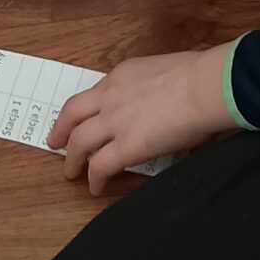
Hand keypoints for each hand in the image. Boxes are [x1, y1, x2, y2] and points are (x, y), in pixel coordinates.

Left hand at [49, 47, 235, 191]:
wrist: (204, 87)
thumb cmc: (198, 76)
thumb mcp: (166, 72)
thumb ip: (155, 87)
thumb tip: (166, 101)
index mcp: (123, 75)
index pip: (95, 93)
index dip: (85, 109)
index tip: (82, 118)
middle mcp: (111, 96)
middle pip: (72, 113)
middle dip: (61, 129)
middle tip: (55, 142)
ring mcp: (116, 121)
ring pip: (79, 141)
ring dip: (72, 159)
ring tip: (71, 172)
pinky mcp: (127, 147)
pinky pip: (101, 167)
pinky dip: (94, 179)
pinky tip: (96, 188)